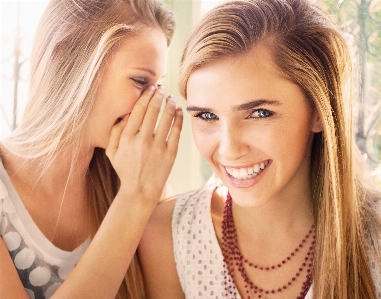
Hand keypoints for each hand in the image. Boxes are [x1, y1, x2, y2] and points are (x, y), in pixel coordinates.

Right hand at [106, 85, 182, 203]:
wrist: (140, 191)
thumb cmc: (125, 170)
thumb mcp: (111, 152)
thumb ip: (115, 131)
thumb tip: (126, 113)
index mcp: (126, 138)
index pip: (138, 109)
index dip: (146, 95)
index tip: (151, 89)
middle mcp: (142, 140)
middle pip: (153, 110)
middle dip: (159, 95)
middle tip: (162, 89)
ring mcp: (157, 147)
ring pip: (166, 118)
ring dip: (170, 104)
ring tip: (171, 98)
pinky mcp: (170, 154)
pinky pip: (176, 132)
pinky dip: (179, 119)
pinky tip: (179, 111)